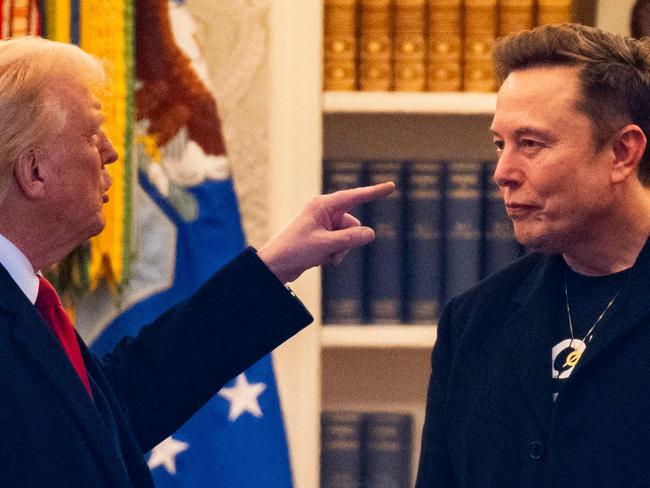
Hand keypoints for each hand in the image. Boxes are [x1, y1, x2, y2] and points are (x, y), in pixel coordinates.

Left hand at [257, 182, 395, 282]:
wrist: (276, 266)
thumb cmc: (295, 250)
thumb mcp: (326, 245)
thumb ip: (350, 239)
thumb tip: (370, 233)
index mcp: (322, 205)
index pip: (354, 196)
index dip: (374, 192)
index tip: (391, 186)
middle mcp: (324, 212)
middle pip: (353, 224)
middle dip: (348, 241)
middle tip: (332, 252)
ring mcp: (324, 225)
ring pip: (348, 237)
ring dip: (340, 250)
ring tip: (324, 258)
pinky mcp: (323, 237)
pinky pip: (340, 244)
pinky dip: (335, 254)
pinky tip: (320, 260)